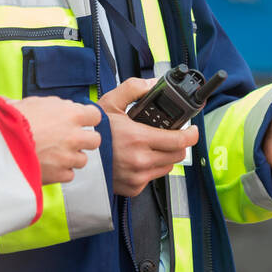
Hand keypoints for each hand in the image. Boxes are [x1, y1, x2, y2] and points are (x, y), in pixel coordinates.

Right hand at [9, 96, 102, 185]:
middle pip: (95, 140)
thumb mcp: (33, 102)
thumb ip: (52, 105)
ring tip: (53, 154)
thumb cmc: (12, 119)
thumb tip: (57, 106)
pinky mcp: (59, 174)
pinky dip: (60, 172)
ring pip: (82, 159)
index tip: (78, 121)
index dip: (86, 119)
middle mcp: (74, 136)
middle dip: (84, 140)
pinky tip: (47, 165)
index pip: (95, 116)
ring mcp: (68, 157)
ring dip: (71, 157)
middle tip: (69, 140)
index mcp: (71, 114)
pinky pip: (69, 175)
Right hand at [98, 77, 199, 196]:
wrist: (78, 156)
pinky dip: (151, 168)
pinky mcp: (133, 188)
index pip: (179, 141)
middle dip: (178, 143)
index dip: (191, 134)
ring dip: (166, 156)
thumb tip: (153, 84)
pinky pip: (153, 178)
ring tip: (152, 146)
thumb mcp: (111, 103)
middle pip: (178, 155)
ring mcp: (137, 176)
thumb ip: (133, 89)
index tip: (193, 130)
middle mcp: (140, 160)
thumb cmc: (94, 131)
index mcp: (138, 138)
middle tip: (171, 135)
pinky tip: (140, 158)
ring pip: (167, 167)